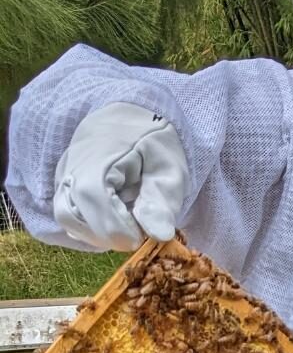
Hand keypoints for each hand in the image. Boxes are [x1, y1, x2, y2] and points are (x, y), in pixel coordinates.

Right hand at [53, 102, 187, 250]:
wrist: (131, 115)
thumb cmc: (153, 142)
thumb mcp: (169, 169)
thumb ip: (162, 202)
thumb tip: (159, 236)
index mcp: (97, 163)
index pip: (95, 205)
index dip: (120, 230)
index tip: (145, 237)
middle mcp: (70, 171)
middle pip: (73, 218)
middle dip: (109, 236)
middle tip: (138, 234)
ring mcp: (62, 177)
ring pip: (66, 219)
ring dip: (97, 233)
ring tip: (127, 227)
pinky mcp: (63, 184)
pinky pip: (67, 213)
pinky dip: (89, 226)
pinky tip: (114, 221)